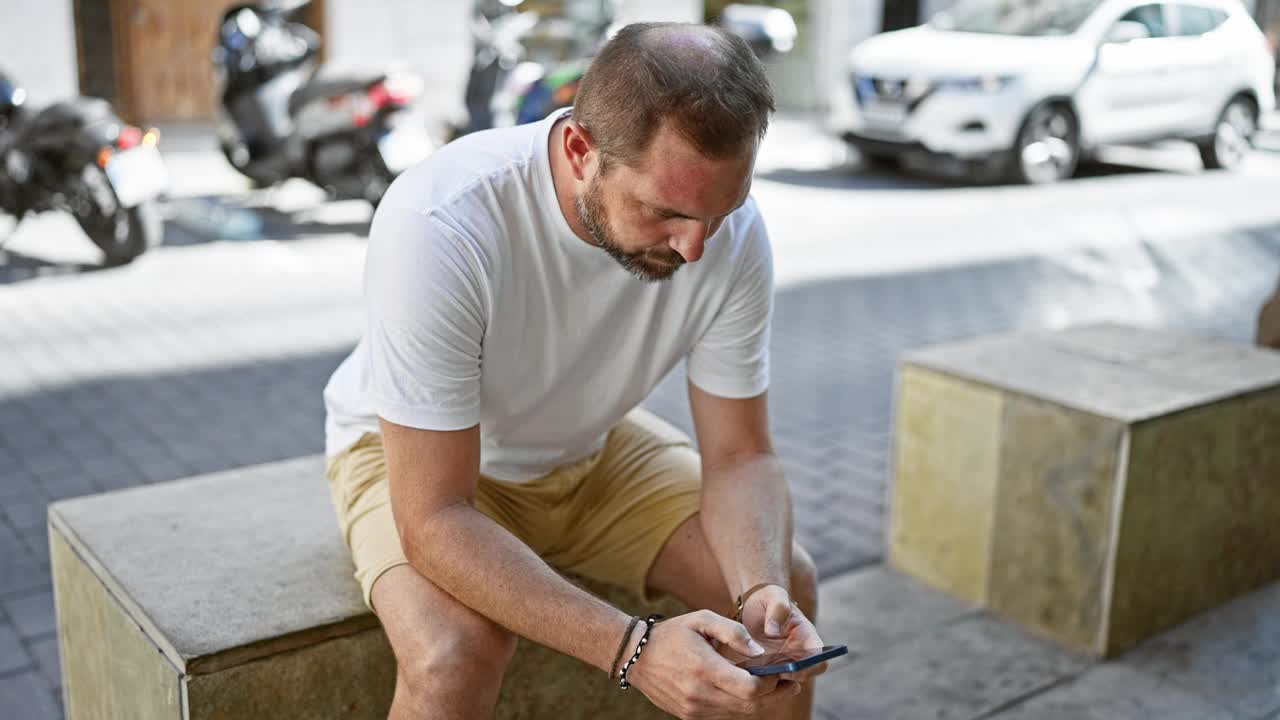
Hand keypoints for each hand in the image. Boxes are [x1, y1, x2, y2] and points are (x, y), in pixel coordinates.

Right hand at [625, 609, 803, 718]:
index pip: (750, 689)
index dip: (772, 684)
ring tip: (773, 688)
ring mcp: (694, 709)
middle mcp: (700, 694)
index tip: (784, 674)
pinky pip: (723, 716)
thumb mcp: (702, 620)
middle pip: (749, 706)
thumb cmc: (672, 633)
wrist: (636, 656)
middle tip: (790, 684)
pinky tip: (747, 693)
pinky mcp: (689, 716)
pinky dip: (739, 707)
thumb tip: (760, 652)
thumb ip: (734, 633)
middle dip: (774, 696)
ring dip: (759, 704)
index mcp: (705, 669)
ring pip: (738, 715)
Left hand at [736, 584, 827, 685]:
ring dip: (770, 680)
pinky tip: (744, 670)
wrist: (750, 607)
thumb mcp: (773, 595)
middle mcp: (798, 656)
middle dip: (788, 677)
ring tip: (753, 669)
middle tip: (769, 671)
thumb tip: (773, 632)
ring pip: (782, 683)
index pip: (820, 660)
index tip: (792, 665)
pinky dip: (756, 680)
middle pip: (802, 677)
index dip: (811, 666)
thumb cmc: (767, 600)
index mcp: (807, 639)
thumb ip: (778, 607)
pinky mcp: (765, 671)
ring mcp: (782, 665)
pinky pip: (764, 682)